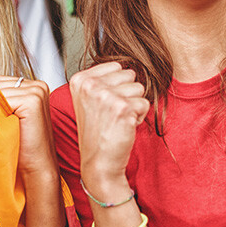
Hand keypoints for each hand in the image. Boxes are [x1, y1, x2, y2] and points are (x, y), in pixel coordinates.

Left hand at [0, 76, 58, 179]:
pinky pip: (2, 100)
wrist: (34, 165)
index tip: (10, 119)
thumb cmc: (21, 143)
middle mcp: (38, 86)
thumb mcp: (6, 114)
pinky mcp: (33, 101)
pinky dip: (2, 115)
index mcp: (34, 87)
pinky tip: (15, 126)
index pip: (0, 82)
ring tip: (14, 126)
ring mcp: (37, 91)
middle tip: (12, 125)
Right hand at [70, 62, 148, 192]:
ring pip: (139, 88)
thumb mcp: (90, 99)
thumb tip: (128, 64)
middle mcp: (90, 85)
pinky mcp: (123, 108)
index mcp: (80, 79)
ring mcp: (106, 95)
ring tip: (118, 120)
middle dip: (127, 94)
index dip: (117, 86)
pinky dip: (139, 116)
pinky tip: (124, 126)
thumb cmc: (98, 131)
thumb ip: (103, 79)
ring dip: (134, 105)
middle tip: (113, 114)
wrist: (99, 162)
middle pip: (130, 75)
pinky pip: (145, 103)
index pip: (117, 67)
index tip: (104, 105)